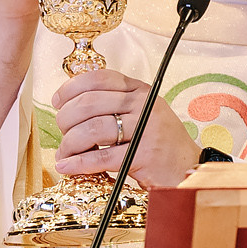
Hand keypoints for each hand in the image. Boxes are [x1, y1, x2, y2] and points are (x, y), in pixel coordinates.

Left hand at [52, 68, 201, 189]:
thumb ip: (115, 105)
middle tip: (63, 132)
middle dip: (66, 119)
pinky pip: (101, 157)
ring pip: (92, 130)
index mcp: (141, 91)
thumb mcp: (143, 114)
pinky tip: (67, 166)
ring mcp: (146, 129)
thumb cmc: (160, 144)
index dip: (72, 87)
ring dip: (70, 143)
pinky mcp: (144, 155)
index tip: (58, 100)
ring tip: (64, 154)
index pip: (99, 78)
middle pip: (90, 103)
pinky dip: (78, 163)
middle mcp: (144, 105)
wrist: (188, 169)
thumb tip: (72, 106)